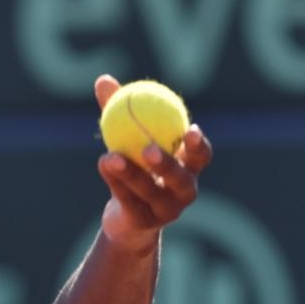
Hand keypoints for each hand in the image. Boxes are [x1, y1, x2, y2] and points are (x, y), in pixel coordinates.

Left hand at [94, 74, 213, 249]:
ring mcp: (166, 211)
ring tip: (112, 156)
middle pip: (181, 179)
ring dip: (131, 173)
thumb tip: (103, 79)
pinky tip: (103, 163)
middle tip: (148, 148)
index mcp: (189, 168)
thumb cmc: (134, 168)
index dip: (199, 146)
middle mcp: (184, 191)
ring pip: (150, 192)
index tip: (189, 130)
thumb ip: (121, 111)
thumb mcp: (128, 138)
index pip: (201, 157)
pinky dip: (116, 181)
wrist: (127, 218)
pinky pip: (129, 200)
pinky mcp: (144, 223)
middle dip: (168, 164)